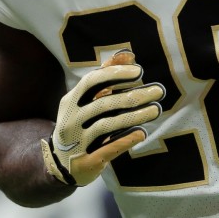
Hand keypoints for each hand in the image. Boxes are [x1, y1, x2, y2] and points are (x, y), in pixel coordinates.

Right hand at [41, 50, 164, 185]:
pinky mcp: (85, 161)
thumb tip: (128, 54)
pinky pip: (108, 148)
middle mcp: (70, 119)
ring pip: (107, 125)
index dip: (115, 74)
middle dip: (133, 96)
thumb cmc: (80, 123)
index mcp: (70, 101)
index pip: (92, 81)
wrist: (60, 162)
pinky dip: (126, 140)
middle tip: (158, 92)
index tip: (139, 71)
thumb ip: (106, 77)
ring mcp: (76, 141)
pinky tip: (142, 133)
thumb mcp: (85, 101)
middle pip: (104, 104)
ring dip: (135, 117)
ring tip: (155, 110)